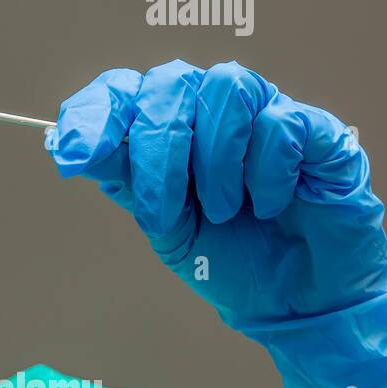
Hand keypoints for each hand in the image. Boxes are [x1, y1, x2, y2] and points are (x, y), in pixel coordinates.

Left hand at [50, 59, 386, 387]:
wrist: (294, 304)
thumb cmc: (228, 258)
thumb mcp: (162, 223)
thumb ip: (123, 178)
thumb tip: (69, 146)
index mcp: (168, 127)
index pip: (123, 90)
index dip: (96, 112)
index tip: (77, 152)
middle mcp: (212, 110)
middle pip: (170, 83)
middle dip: (157, 151)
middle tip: (163, 211)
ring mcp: (265, 113)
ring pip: (226, 88)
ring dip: (215, 160)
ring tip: (224, 210)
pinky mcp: (317, 131)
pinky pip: (281, 122)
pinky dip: (266, 171)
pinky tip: (270, 205)